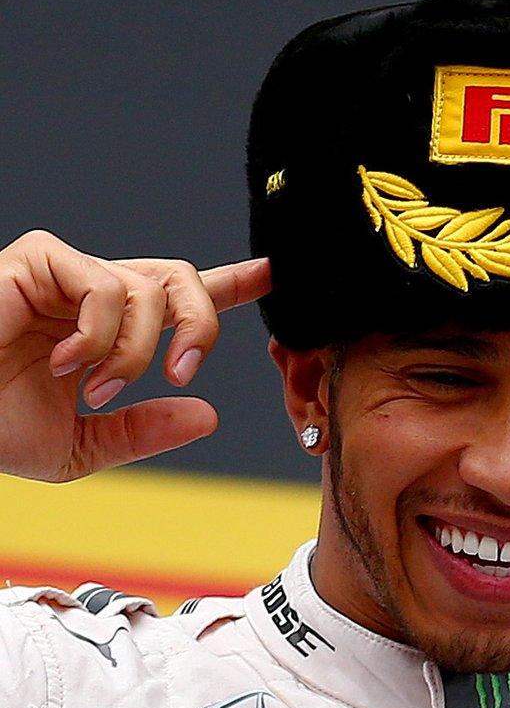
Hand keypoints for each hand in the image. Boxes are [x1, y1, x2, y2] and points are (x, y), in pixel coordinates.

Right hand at [0, 230, 268, 481]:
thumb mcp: (78, 446)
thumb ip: (140, 432)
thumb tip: (204, 416)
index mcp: (105, 330)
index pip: (177, 296)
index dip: (230, 282)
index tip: (273, 272)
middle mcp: (90, 295)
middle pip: (181, 279)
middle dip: (200, 326)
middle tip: (180, 371)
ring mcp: (64, 275)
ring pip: (151, 288)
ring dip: (136, 351)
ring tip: (92, 386)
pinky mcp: (37, 261)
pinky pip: (107, 285)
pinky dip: (100, 334)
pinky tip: (65, 361)